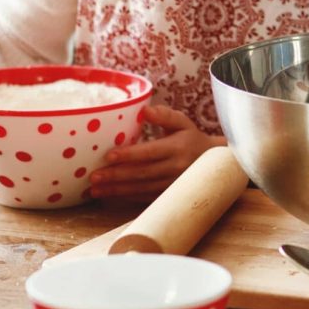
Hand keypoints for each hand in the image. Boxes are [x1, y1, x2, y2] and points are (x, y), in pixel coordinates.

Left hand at [89, 106, 218, 199]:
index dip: (129, 155)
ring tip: (95, 190)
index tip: (109, 156)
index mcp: (177, 148)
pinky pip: (144, 198)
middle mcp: (175, 168)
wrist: (214, 164)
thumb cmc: (191, 138)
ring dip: (116, 190)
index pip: (150, 152)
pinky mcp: (167, 195)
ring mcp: (171, 185)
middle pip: (141, 173)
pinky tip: (109, 196)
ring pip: (140, 189)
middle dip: (116, 176)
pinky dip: (125, 198)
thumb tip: (145, 110)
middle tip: (94, 177)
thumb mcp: (183, 123)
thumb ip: (165, 115)